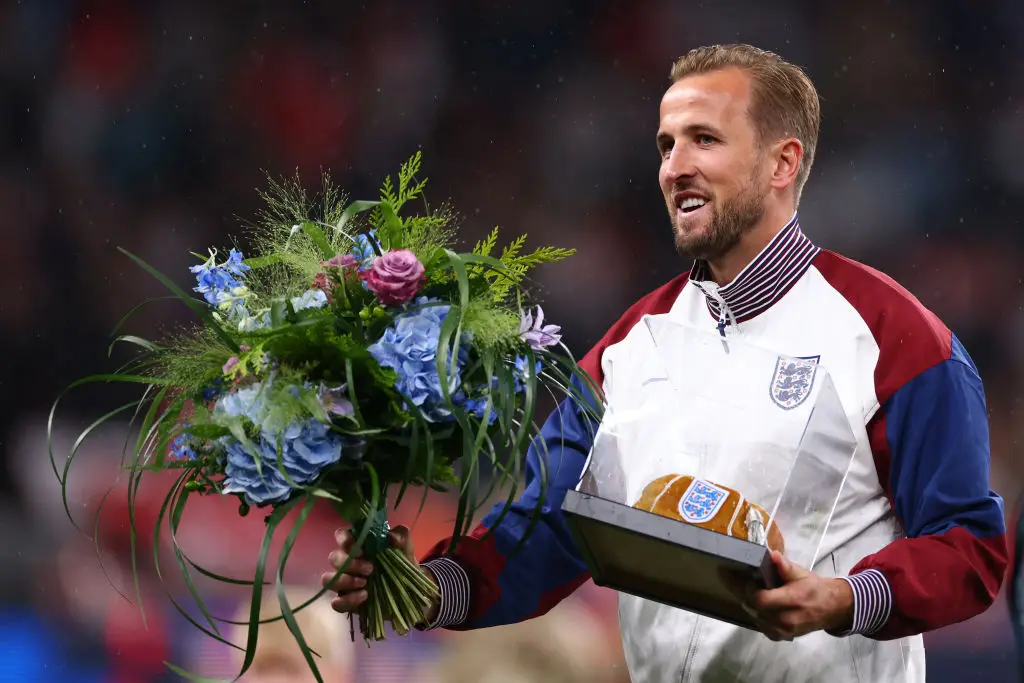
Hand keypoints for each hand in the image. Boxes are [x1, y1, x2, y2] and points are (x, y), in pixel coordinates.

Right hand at [320, 524, 440, 621]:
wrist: (409, 589)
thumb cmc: (401, 563)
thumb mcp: (405, 547)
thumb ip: (401, 536)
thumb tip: (391, 537)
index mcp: (358, 545)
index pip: (341, 535)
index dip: (345, 540)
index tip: (361, 550)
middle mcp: (347, 562)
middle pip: (333, 558)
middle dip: (350, 563)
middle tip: (370, 569)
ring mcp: (344, 582)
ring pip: (328, 579)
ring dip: (344, 580)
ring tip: (364, 583)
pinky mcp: (347, 601)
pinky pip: (336, 603)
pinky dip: (348, 600)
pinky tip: (364, 596)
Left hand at [723, 551, 853, 641]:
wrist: (830, 609)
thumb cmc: (814, 588)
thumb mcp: (802, 574)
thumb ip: (785, 566)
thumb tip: (772, 555)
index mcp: (792, 601)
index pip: (760, 599)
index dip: (746, 588)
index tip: (737, 574)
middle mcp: (786, 620)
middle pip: (753, 607)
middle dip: (741, 592)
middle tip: (731, 578)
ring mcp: (783, 632)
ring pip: (754, 616)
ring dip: (746, 602)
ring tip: (742, 587)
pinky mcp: (780, 637)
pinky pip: (760, 625)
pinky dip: (755, 612)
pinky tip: (754, 601)